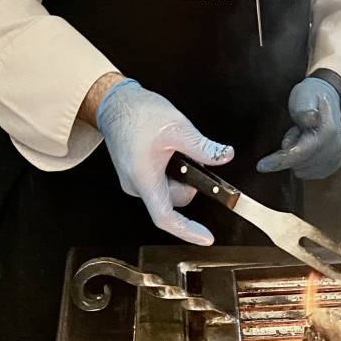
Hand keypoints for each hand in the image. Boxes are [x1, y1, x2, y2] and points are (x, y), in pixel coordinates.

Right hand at [96, 79, 233, 244]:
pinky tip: (169, 151)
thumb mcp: (177, 127)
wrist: (116, 103)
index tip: (206, 237)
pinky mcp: (135, 174)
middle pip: (173, 200)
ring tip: (177, 149)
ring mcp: (134, 180)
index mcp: (144, 179)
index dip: (188, 231)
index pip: (165, 218)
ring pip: (168, 190)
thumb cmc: (138, 114)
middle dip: (189, 182)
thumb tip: (224, 156)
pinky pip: (160, 181)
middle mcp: (135, 185)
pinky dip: (172, 171)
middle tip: (192, 157)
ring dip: (180, 174)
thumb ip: (203, 147)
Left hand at [256, 77, 340, 179]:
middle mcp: (334, 150)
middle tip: (293, 130)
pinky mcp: (331, 167)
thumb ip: (304, 108)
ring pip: (300, 170)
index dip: (279, 161)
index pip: (300, 153)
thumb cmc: (310, 96)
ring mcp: (334, 160)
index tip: (260, 166)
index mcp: (327, 133)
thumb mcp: (304, 96)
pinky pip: (306, 173)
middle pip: (298, 164)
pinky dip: (301, 162)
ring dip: (295, 156)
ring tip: (300, 136)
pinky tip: (305, 146)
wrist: (327, 100)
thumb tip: (310, 119)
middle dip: (289, 150)